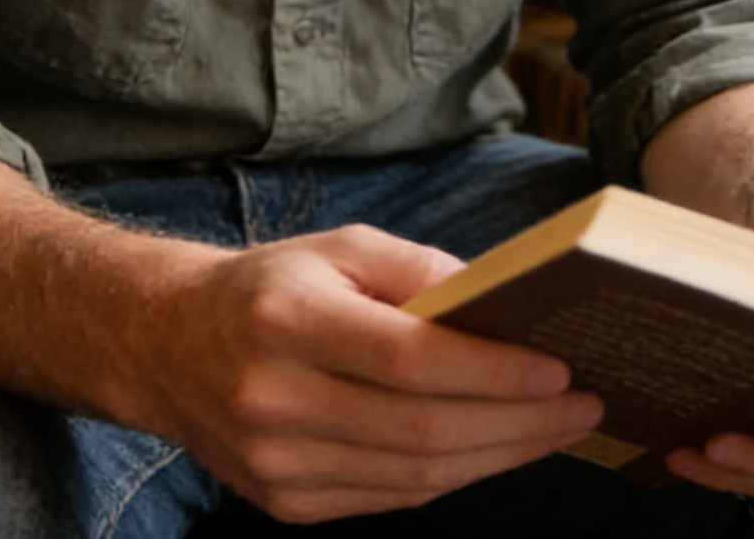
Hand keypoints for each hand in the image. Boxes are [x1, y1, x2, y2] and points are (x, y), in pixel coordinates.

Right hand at [128, 224, 604, 523]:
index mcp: (287, 322)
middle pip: (421, 432)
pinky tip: (495, 449)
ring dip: (498, 457)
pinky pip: (389, 499)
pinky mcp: (284, 505)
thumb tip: (503, 308)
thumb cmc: (271, 285)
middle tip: (584, 406)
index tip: (559, 368)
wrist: (169, 346)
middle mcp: (276, 400)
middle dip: (517, 424)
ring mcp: (276, 465)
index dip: (491, 371)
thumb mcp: (340, 249)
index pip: (409, 361)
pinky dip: (452, 477)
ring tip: (557, 429)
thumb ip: (420, 272)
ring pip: (414, 479)